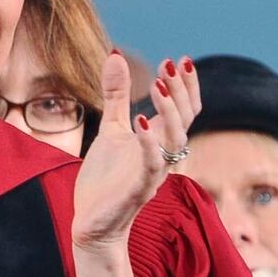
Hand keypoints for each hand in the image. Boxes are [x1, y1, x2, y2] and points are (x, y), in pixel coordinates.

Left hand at [72, 52, 197, 250]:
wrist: (91, 222)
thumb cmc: (106, 177)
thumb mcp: (110, 129)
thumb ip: (116, 95)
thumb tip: (115, 54)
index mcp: (159, 141)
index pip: (184, 110)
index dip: (186, 86)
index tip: (179, 59)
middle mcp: (163, 155)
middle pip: (184, 120)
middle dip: (180, 92)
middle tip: (170, 66)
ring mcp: (153, 173)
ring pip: (174, 140)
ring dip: (168, 113)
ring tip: (157, 87)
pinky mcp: (137, 189)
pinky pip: (151, 165)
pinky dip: (149, 144)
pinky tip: (141, 123)